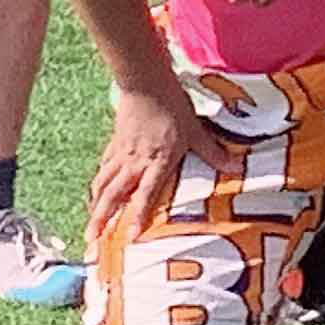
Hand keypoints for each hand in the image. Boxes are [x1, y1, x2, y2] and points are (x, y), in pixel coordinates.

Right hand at [88, 79, 204, 233]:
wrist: (146, 83)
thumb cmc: (172, 106)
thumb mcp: (195, 130)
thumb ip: (212, 152)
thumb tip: (235, 166)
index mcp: (157, 161)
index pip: (145, 194)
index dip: (138, 216)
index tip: (129, 237)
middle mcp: (135, 162)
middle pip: (113, 195)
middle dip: (101, 220)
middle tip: (91, 241)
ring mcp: (122, 154)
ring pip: (103, 185)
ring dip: (94, 207)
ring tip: (89, 228)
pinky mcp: (115, 144)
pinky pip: (103, 169)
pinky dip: (97, 186)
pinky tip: (94, 195)